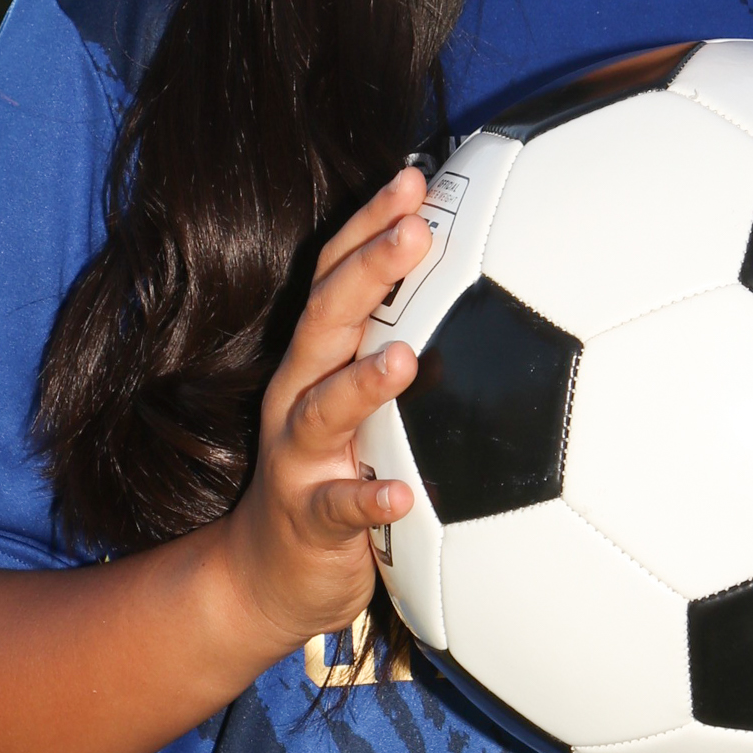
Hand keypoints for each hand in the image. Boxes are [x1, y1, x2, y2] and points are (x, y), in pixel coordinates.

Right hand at [211, 165, 427, 659]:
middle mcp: (300, 393)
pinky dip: (369, 499)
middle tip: (417, 231)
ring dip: (364, 382)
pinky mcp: (308, 517)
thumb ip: (400, 345)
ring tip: (407, 359)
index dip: (370, 223)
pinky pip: (340, 508)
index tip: (417, 178)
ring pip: (325, 408)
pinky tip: (403, 495)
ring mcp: (299, 456)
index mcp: (318, 357)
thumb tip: (487, 289)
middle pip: (327, 320)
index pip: (337, 273)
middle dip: (370, 271)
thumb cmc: (334, 471)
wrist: (265, 574)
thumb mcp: (363, 402)